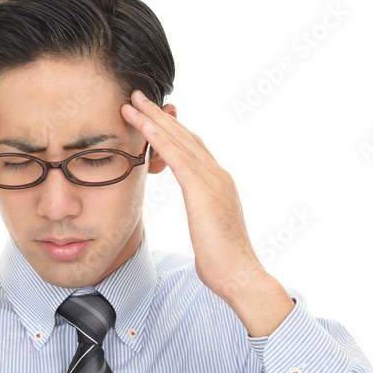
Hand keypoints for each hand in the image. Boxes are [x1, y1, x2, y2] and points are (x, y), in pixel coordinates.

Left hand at [121, 90, 292, 334]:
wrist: (240, 276)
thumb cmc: (222, 262)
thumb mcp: (208, 230)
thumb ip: (203, 216)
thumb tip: (200, 218)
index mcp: (218, 183)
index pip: (191, 148)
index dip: (170, 129)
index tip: (150, 114)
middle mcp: (217, 175)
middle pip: (185, 136)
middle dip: (159, 114)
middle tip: (136, 96)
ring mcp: (213, 180)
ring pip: (179, 140)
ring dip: (153, 119)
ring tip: (132, 102)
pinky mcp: (203, 191)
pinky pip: (177, 158)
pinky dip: (159, 139)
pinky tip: (143, 126)